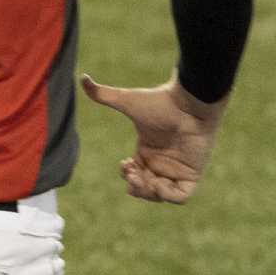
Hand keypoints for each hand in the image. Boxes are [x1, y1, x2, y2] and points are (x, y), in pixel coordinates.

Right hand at [79, 72, 228, 204]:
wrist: (190, 102)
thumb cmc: (161, 101)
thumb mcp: (126, 100)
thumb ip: (104, 94)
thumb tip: (82, 78)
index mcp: (149, 150)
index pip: (136, 173)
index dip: (127, 175)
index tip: (125, 163)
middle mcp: (163, 162)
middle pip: (146, 188)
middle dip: (135, 186)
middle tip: (132, 172)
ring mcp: (178, 168)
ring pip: (161, 195)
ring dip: (147, 192)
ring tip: (142, 178)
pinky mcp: (193, 173)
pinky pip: (180, 196)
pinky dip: (166, 195)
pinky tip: (157, 181)